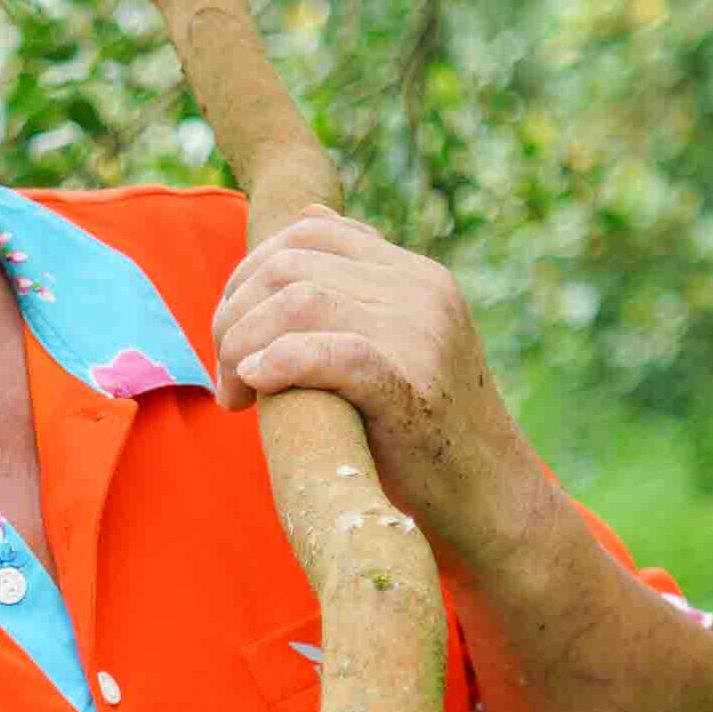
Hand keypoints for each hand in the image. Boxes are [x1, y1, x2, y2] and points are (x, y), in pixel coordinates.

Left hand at [211, 207, 542, 573]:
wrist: (489, 498)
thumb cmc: (424, 427)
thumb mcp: (396, 337)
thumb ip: (355, 285)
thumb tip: (308, 214)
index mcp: (415, 274)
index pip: (310, 234)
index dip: (250, 273)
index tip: (231, 329)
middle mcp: (421, 291)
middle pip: (291, 267)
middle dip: (235, 315)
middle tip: (223, 373)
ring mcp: (422, 335)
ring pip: (300, 300)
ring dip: (243, 343)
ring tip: (234, 394)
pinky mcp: (412, 388)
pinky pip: (334, 352)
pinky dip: (283, 361)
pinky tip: (256, 385)